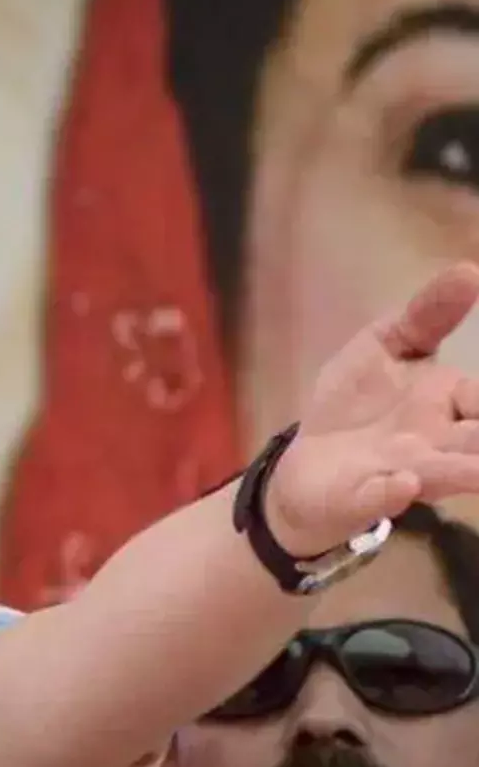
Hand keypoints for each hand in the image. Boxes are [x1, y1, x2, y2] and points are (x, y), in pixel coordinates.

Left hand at [266, 262, 478, 555]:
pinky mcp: (360, 495)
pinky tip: (404, 484)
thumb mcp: (385, 347)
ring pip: (443, 475)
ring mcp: (400, 472)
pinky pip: (379, 497)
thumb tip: (469, 269)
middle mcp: (436, 444)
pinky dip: (391, 492)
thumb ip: (426, 316)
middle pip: (476, 444)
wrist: (305, 465)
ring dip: (464, 472)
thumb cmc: (355, 404)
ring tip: (477, 471)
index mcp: (447, 404)